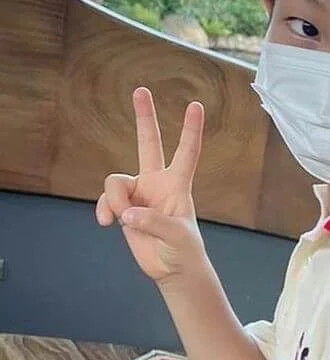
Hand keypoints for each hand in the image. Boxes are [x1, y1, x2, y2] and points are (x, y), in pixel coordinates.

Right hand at [97, 87, 206, 283]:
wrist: (171, 269)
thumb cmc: (184, 251)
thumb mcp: (177, 237)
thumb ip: (154, 221)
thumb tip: (127, 213)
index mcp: (178, 185)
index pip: (187, 152)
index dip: (190, 130)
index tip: (196, 106)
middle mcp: (156, 182)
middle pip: (148, 143)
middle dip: (144, 117)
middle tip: (140, 90)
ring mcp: (138, 193)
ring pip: (116, 181)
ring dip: (114, 199)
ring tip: (122, 220)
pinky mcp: (122, 207)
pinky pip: (106, 200)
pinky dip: (103, 210)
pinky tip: (107, 224)